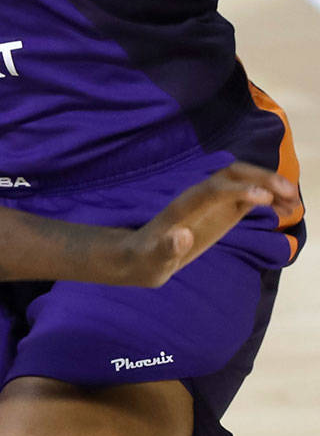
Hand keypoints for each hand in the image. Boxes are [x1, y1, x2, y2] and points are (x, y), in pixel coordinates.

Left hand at [118, 163, 298, 286]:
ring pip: (247, 182)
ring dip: (272, 186)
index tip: (265, 199)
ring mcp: (214, 202)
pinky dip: (271, 199)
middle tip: (289, 195)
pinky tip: (287, 212)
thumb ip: (166, 248)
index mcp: (184, 205)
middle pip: (234, 175)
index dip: (239, 189)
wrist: (142, 257)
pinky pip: (250, 196)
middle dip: (262, 179)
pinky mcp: (224, 210)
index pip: (214, 188)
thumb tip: (181, 236)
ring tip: (294, 205)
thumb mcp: (152, 260)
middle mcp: (201, 197)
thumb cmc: (145, 259)